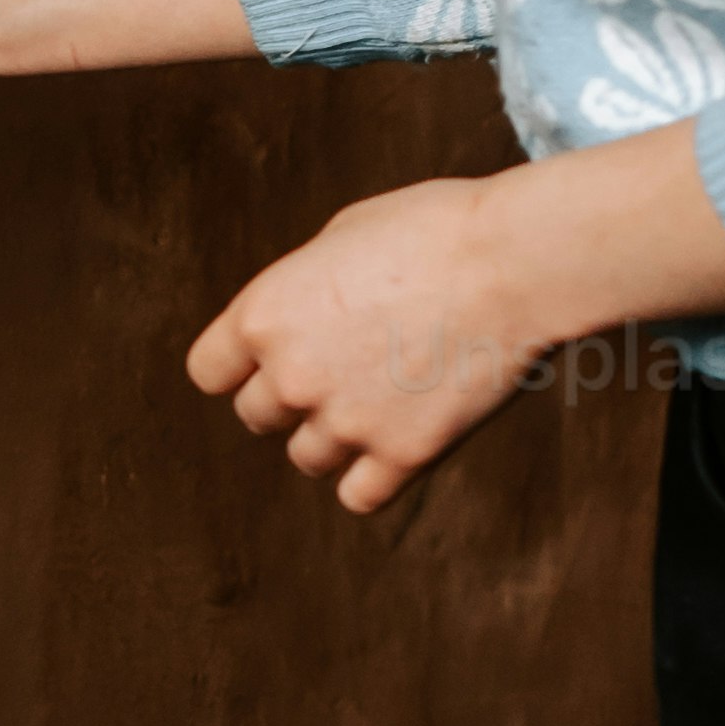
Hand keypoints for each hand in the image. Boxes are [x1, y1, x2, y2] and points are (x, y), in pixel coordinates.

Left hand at [188, 177, 547, 511]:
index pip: (210, 373)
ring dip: (335, 437)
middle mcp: (291, 376)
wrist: (514, 260)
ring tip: (382, 397)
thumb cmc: (434, 230)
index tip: (273, 357)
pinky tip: (399, 444)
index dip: (240, 366)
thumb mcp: (340, 238)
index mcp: (264, 315)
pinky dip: (374, 478)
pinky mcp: (403, 453)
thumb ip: (299, 291)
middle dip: (293, 396)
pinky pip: (359, 495)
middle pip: (258, 416)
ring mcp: (346, 420)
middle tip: (346, 366)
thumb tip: (290, 327)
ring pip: (308, 458)